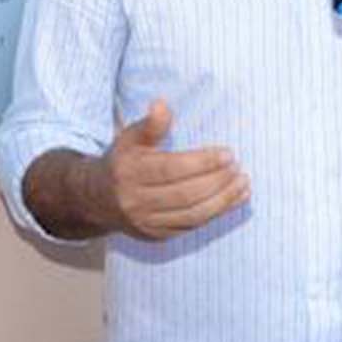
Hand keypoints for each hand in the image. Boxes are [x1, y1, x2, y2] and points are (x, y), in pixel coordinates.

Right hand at [96, 100, 248, 241]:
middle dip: (216, 182)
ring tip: (243, 183)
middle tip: (238, 168)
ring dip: (223, 200)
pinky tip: (236, 199)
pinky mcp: (157, 236)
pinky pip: (192, 226)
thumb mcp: (130, 139)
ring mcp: (147, 222)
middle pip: (184, 194)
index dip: (202, 163)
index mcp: (129, 173)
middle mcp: (135, 201)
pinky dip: (218, 213)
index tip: (228, 154)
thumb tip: (162, 104)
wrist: (99, 200)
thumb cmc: (123, 162)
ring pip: (191, 215)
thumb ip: (150, 124)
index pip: (170, 169)